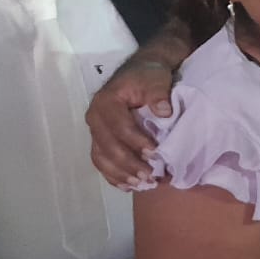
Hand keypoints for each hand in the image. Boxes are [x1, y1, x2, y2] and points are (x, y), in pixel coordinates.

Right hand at [86, 60, 175, 188]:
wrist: (141, 72)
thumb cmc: (149, 75)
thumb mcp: (156, 78)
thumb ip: (158, 93)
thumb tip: (164, 112)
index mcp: (106, 103)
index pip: (119, 127)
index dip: (136, 142)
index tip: (155, 153)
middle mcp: (95, 118)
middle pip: (107, 146)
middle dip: (128, 164)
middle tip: (149, 176)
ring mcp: (96, 130)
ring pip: (101, 157)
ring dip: (120, 174)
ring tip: (140, 185)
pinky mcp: (100, 140)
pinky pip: (101, 161)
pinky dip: (113, 175)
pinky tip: (127, 186)